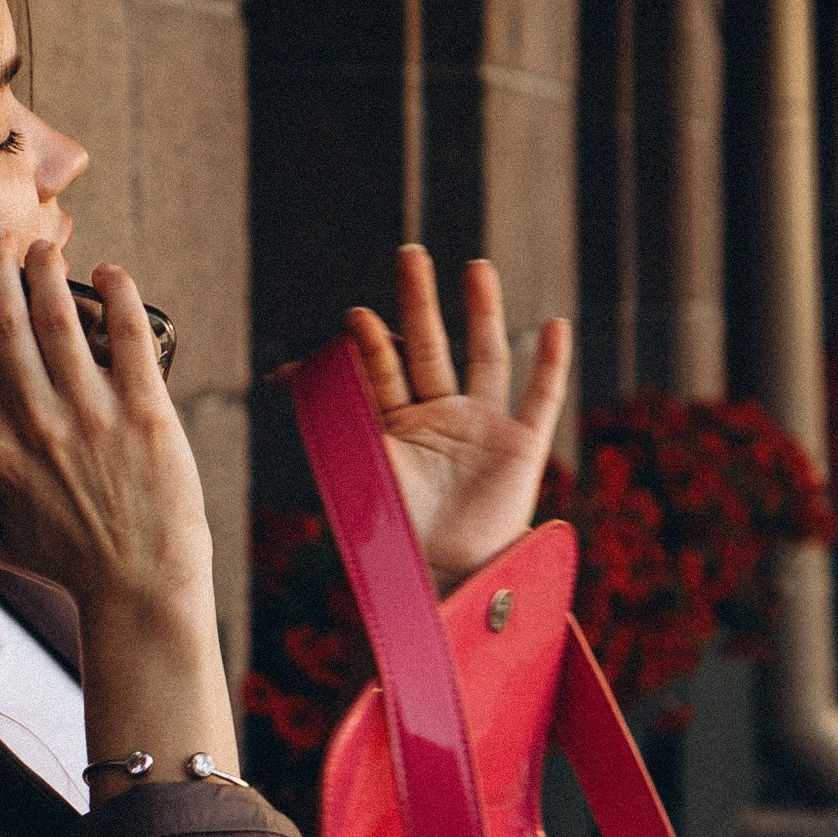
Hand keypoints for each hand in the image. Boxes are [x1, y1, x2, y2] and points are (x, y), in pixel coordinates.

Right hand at [0, 233, 237, 772]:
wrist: (142, 591)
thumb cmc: (62, 563)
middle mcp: (38, 427)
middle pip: (1, 328)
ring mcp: (94, 417)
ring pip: (60, 321)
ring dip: (46, 272)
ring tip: (41, 246)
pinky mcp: (147, 412)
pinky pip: (129, 337)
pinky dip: (118, 296)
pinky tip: (109, 272)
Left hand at [344, 248, 570, 588]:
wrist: (442, 581)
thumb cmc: (394, 535)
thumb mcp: (360, 470)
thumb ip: (332, 423)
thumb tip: (282, 375)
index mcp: (395, 423)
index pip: (381, 369)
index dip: (369, 344)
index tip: (354, 318)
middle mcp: (439, 416)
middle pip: (430, 346)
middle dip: (419, 302)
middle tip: (408, 255)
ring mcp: (482, 427)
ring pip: (485, 357)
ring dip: (482, 313)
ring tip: (475, 267)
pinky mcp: (522, 448)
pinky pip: (540, 399)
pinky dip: (550, 364)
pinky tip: (555, 325)